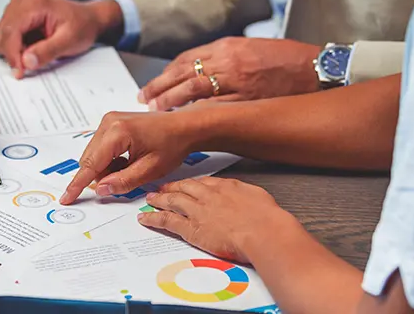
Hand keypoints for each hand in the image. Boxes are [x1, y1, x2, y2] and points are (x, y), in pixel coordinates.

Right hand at [0, 0, 122, 78]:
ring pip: (1, 38)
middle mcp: (20, 3)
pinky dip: (16, 48)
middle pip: (2, 35)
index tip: (20, 72)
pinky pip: (6, 38)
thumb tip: (26, 61)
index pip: (10, 32)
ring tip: (36, 52)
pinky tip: (32, 48)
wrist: (88, 18)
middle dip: (13, 54)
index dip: (12, 55)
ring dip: (14, 51)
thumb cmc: (82, 25)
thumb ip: (48, 51)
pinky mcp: (16, 18)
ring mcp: (16, 9)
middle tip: (31, 64)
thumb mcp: (69, 41)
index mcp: (33, 4)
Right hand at [60, 110, 198, 204]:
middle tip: (124, 181)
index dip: (77, 184)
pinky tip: (128, 160)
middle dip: (101, 176)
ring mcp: (109, 120)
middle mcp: (109, 122)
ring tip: (131, 167)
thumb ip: (123, 181)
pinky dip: (110, 160)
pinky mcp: (111, 122)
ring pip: (94, 155)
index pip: (90, 164)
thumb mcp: (150, 169)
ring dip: (107, 168)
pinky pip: (100, 148)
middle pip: (90, 160)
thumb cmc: (172, 144)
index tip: (67, 198)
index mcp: (117, 132)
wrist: (184, 127)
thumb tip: (101, 189)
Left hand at [138, 177, 295, 262]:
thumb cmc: (267, 219)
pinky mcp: (192, 229)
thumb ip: (246, 195)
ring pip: (172, 201)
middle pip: (184, 188)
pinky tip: (145, 218)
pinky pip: (167, 221)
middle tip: (161, 188)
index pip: (202, 182)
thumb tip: (245, 197)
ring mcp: (198, 211)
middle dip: (171, 187)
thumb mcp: (258, 197)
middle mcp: (208, 196)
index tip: (186, 184)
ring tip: (149, 199)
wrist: (264, 232)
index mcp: (225, 187)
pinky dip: (154, 219)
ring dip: (159, 199)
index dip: (191, 184)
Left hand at [139, 37, 321, 110]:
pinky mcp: (247, 98)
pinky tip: (182, 118)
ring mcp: (236, 80)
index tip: (154, 83)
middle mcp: (228, 60)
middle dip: (160, 86)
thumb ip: (224, 57)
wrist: (314, 68)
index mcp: (227, 46)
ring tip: (156, 108)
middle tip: (145, 97)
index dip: (166, 73)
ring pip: (194, 88)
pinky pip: (215, 105)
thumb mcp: (250, 48)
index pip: (186, 59)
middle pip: (183, 73)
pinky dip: (195, 112)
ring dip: (171, 100)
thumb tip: (199, 70)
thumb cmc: (285, 59)